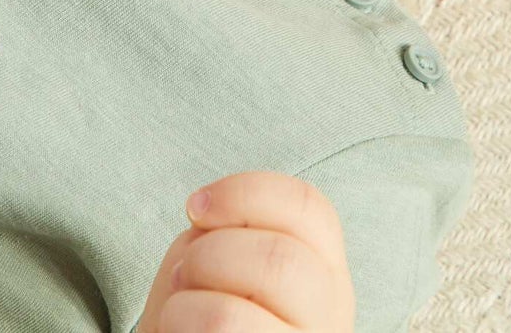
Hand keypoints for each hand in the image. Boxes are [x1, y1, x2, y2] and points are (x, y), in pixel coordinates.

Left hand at [136, 170, 354, 331]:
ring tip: (180, 310)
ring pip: (250, 298)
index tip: (195, 208)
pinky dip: (180, 318)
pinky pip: (222, 326)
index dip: (245, 192)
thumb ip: (232, 233)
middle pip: (282, 254)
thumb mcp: (224, 265)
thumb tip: (213, 212)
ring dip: (191, 294)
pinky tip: (182, 332)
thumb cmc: (201, 320)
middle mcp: (330, 315)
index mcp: (324, 273)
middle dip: (211, 252)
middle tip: (186, 273)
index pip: (309, 207)